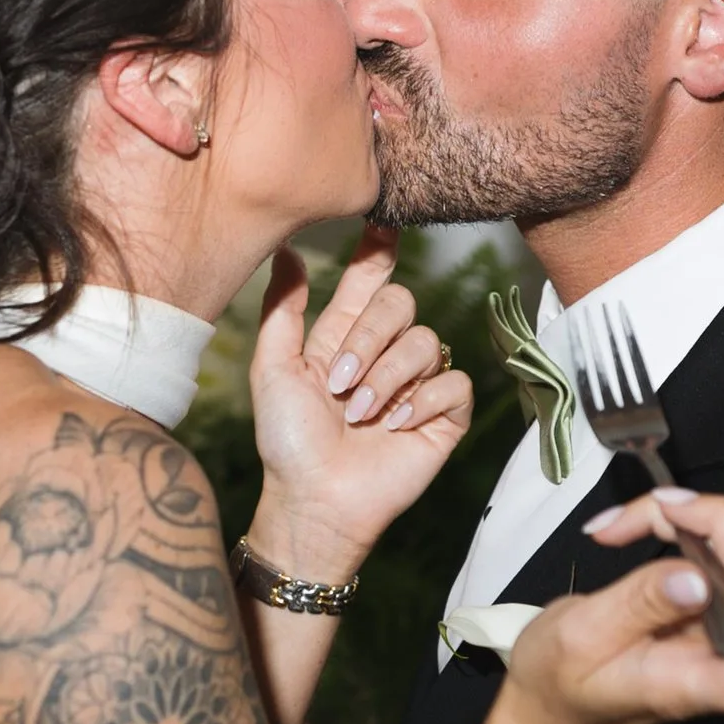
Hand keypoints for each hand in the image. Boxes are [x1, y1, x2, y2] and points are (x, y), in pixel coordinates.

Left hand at [245, 230, 475, 577]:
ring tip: (359, 415)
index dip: (378, 252)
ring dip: (387, 378)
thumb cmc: (288, 442)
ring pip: (427, 342)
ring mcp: (416, 384)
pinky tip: (394, 426)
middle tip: (339, 382)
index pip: (369, 281)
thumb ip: (283, 310)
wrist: (315, 499)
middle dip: (370, 338)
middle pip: (401, 303)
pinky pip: (451, 383)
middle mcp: (384, 353)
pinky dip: (421, 402)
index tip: (382, 225)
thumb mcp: (273, 370)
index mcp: (344, 336)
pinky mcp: (443, 416)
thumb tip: (287, 250)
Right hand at [501, 488, 723, 723]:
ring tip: (684, 502)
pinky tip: (687, 508)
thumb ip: (637, 608)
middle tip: (664, 507)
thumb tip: (696, 578)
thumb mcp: (579, 641)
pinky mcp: (718, 606)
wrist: (556, 701)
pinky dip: (723, 526)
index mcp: (694, 686)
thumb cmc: (560, 681)